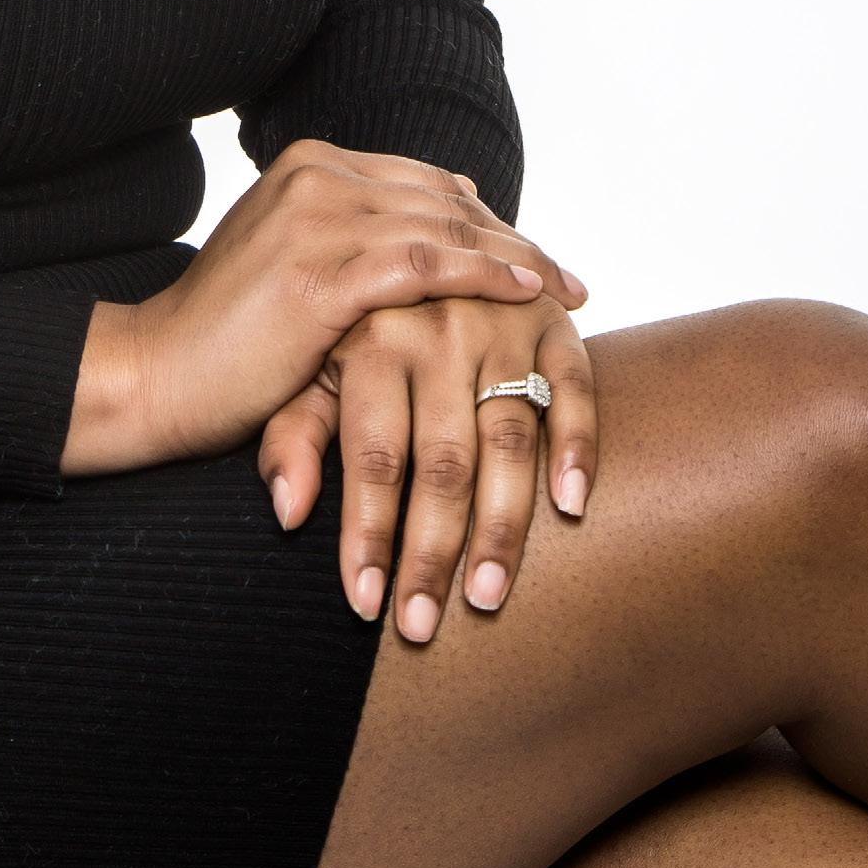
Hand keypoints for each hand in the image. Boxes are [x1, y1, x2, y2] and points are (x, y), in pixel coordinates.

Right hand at [83, 139, 586, 478]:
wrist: (154, 374)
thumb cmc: (223, 341)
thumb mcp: (290, 268)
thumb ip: (350, 242)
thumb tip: (430, 239)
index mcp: (306, 164)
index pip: (423, 182)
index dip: (486, 219)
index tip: (532, 257)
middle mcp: (315, 174)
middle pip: (444, 199)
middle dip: (512, 240)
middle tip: (568, 280)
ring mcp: (318, 216)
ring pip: (447, 226)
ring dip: (516, 259)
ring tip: (565, 292)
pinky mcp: (324, 272)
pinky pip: (429, 265)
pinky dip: (486, 277)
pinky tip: (528, 296)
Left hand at [258, 183, 596, 640]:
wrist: (409, 241)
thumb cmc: (346, 330)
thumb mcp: (307, 373)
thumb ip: (295, 436)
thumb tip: (288, 512)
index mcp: (370, 337)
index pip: (374, 456)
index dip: (369, 535)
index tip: (366, 606)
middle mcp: (438, 328)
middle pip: (442, 460)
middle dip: (431, 553)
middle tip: (422, 626)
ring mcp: (502, 323)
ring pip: (509, 438)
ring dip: (503, 526)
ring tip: (487, 598)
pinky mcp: (553, 323)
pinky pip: (576, 389)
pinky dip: (579, 446)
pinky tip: (572, 508)